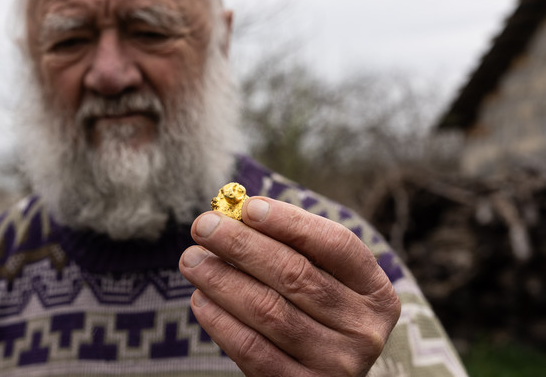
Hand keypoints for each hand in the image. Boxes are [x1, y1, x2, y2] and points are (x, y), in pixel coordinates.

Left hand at [179, 197, 400, 375]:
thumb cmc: (314, 315)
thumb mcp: (322, 282)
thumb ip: (291, 247)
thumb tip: (238, 212)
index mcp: (376, 292)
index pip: (336, 245)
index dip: (291, 222)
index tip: (247, 207)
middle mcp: (363, 329)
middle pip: (295, 275)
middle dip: (242, 245)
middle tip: (203, 226)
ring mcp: (336, 364)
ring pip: (268, 310)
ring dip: (222, 279)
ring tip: (192, 260)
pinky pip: (252, 349)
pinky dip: (220, 320)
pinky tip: (200, 298)